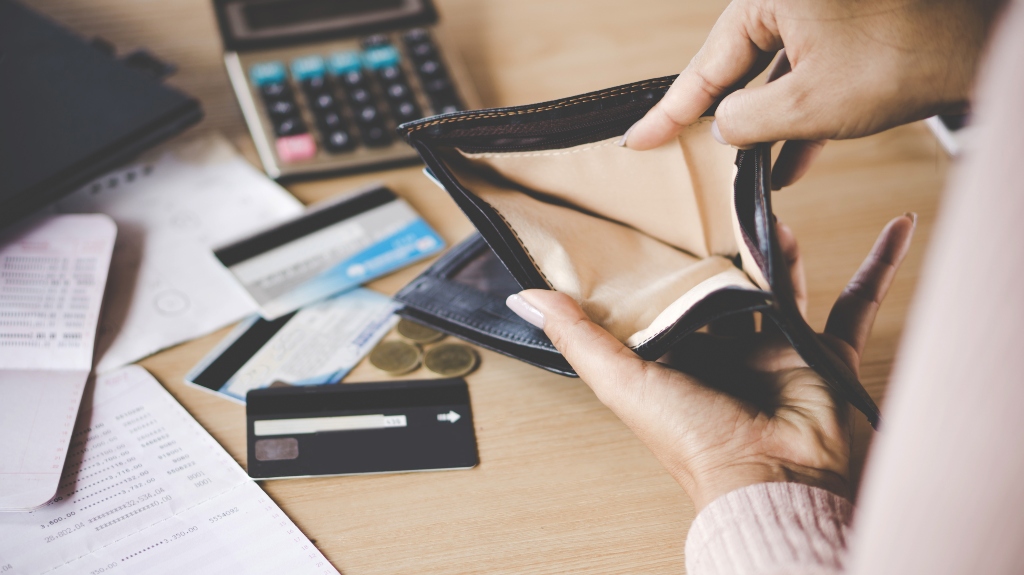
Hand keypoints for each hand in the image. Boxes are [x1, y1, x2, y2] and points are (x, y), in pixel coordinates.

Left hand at [505, 215, 914, 509]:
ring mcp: (778, 350)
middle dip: (722, 244)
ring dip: (780, 245)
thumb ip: (578, 336)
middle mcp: (725, 351)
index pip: (667, 296)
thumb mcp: (623, 381)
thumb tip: (525, 295)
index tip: (654, 212)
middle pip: (725, 284)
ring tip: (771, 200)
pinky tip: (896, 227)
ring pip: (782, 283)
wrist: (775, 481)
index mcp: (676, 356)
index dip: (662, 258)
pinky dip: (878, 266)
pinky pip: (856, 302)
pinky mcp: (823, 353)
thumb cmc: (696, 441)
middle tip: (715, 194)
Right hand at [625, 0, 1000, 188]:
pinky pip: (805, 78)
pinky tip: (788, 163)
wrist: (979, 47)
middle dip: (717, 117)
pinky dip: (796, 118)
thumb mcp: (805, 103)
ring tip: (741, 170)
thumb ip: (745, 118)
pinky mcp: (846, 34)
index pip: (705, 64)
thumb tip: (720, 126)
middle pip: (734, 66)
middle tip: (675, 150)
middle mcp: (787, 0)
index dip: (669, 111)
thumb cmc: (902, 57)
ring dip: (761, 126)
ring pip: (772, 77)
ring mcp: (819, 15)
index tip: (638, 140)